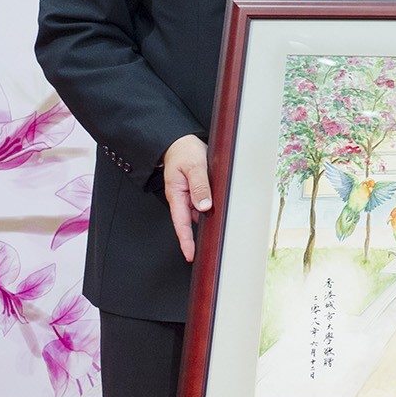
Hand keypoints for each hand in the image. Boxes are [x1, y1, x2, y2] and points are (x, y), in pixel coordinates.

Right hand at [163, 134, 210, 261]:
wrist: (180, 141)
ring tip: (217, 236)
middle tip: (207, 252)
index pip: (180, 223)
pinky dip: (209, 211)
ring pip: (197, 214)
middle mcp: (181, 198)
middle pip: (188, 223)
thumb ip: (200, 186)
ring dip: (205, 224)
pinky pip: (202, 204)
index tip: (190, 255)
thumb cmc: (184, 152)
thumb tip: (204, 206)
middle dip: (196, 238)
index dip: (185, 241)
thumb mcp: (194, 167)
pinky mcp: (195, 190)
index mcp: (177, 195)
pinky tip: (218, 214)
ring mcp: (188, 195)